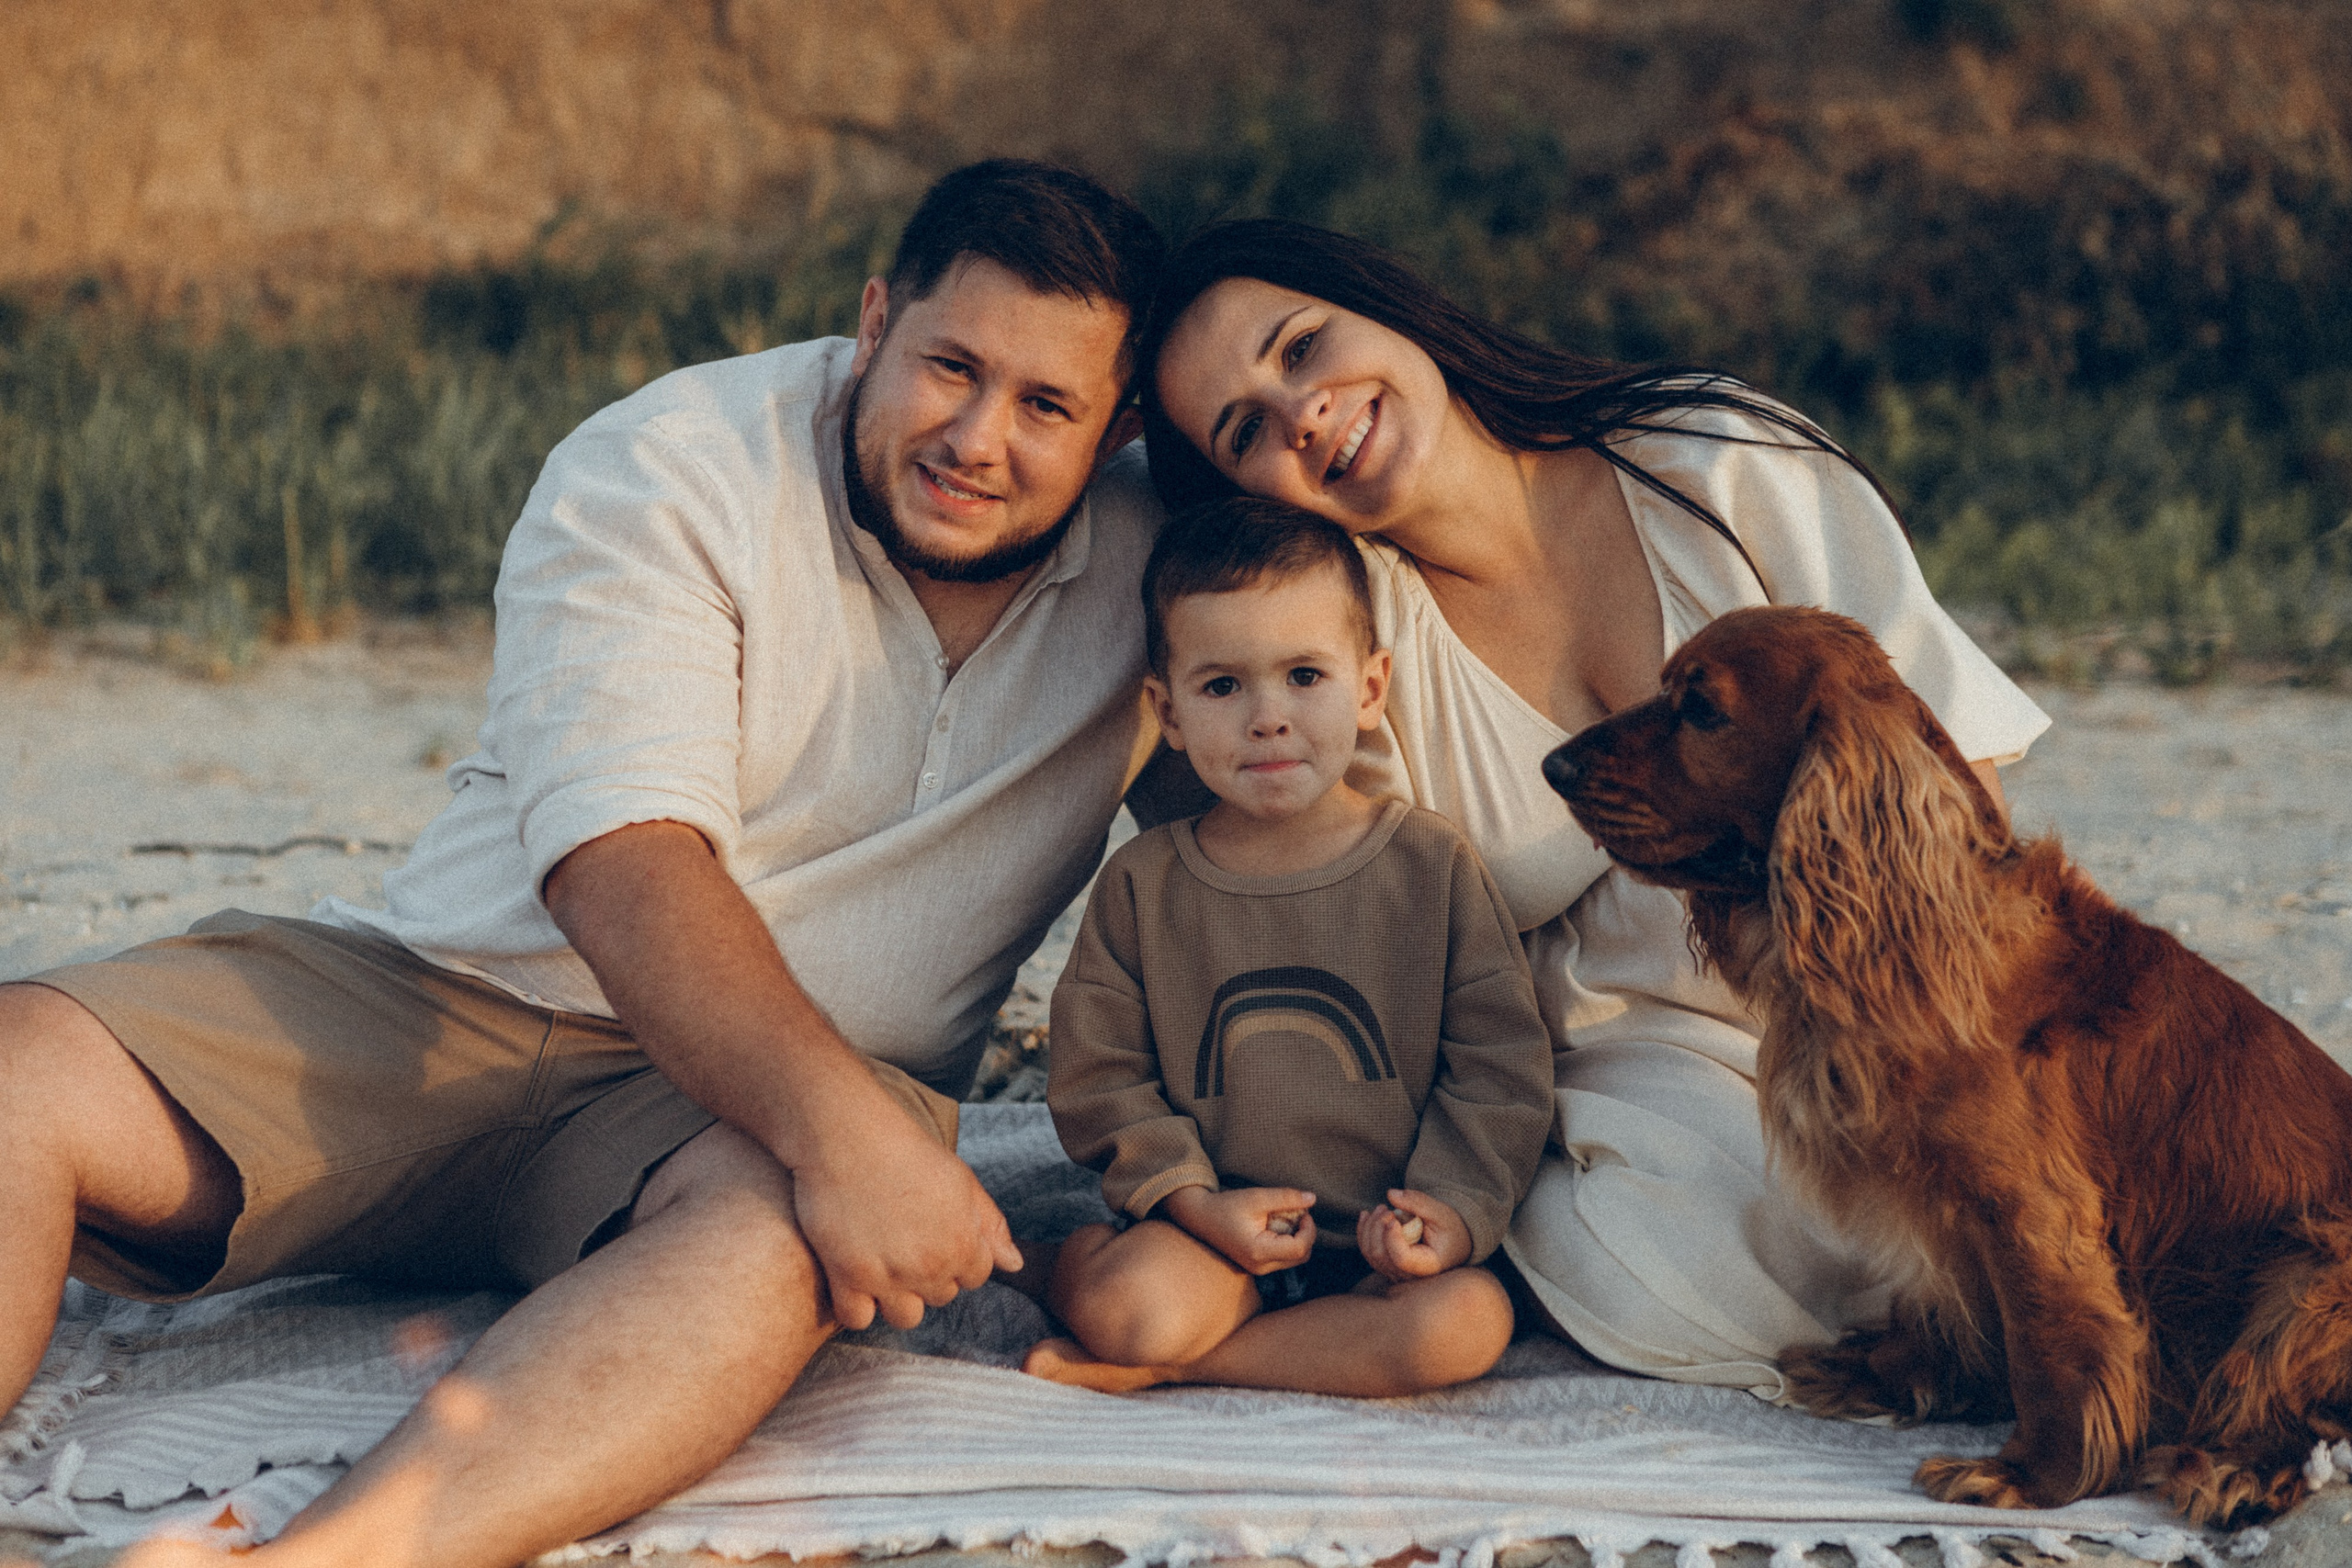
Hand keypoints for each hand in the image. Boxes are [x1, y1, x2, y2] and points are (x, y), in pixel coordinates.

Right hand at [789, 1085, 1022, 1330]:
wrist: (849, 1136)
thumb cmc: (908, 1153)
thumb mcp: (962, 1181)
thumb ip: (991, 1226)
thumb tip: (1014, 1264)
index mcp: (963, 1244)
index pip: (975, 1277)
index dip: (958, 1257)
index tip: (934, 1234)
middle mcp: (929, 1266)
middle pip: (942, 1297)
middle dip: (930, 1275)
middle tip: (906, 1240)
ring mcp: (888, 1276)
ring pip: (906, 1317)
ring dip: (898, 1298)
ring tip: (884, 1263)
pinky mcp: (847, 1277)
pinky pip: (858, 1319)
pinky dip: (857, 1305)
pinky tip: (855, 1276)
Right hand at [1159, 1185, 1316, 1274]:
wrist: (1200, 1217)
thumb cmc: (1226, 1206)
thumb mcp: (1257, 1197)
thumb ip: (1286, 1198)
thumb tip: (1313, 1199)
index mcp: (1259, 1252)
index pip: (1300, 1249)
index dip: (1309, 1230)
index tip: (1304, 1212)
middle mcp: (1260, 1266)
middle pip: (1301, 1257)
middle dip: (1306, 1235)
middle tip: (1297, 1213)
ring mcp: (1258, 1269)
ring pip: (1295, 1259)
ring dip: (1297, 1238)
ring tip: (1285, 1218)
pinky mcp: (1257, 1266)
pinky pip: (1284, 1258)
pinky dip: (1288, 1242)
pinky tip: (1276, 1226)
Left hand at [1356, 1189, 1469, 1281]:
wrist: (1453, 1242)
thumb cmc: (1450, 1229)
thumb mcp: (1441, 1212)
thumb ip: (1418, 1202)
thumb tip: (1391, 1194)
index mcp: (1428, 1266)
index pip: (1401, 1258)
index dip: (1391, 1237)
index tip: (1392, 1216)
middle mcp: (1410, 1276)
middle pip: (1380, 1254)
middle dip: (1377, 1226)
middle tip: (1386, 1208)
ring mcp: (1396, 1274)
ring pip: (1370, 1253)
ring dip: (1370, 1227)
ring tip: (1382, 1209)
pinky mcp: (1387, 1267)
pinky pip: (1367, 1252)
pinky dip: (1364, 1231)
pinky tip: (1368, 1216)